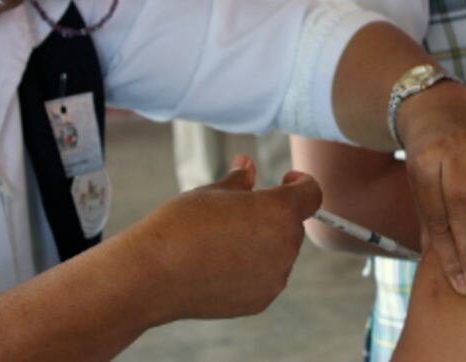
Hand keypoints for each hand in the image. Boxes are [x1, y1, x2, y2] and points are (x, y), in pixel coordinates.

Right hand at [138, 155, 321, 322]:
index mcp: (279, 211)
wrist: (154, 274)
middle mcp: (285, 246)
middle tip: (238, 211)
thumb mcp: (213, 192)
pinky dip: (253, 268)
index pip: (312, 193)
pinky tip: (220, 264)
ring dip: (264, 242)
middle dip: (274, 214)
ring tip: (223, 239)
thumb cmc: (182, 225)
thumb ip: (240, 180)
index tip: (284, 181)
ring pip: (280, 251)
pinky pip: (267, 276)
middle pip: (293, 224)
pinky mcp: (261, 300)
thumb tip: (248, 166)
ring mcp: (275, 277)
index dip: (301, 183)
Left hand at [398, 82, 465, 294]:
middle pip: (462, 198)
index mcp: (425, 162)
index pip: (436, 214)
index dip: (448, 253)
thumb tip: (451, 270)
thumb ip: (431, 219)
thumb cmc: (428, 154)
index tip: (463, 284)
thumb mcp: (418, 181)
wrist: (434, 105)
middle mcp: (455, 148)